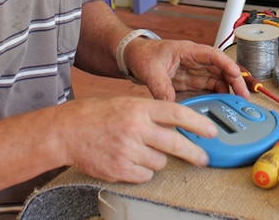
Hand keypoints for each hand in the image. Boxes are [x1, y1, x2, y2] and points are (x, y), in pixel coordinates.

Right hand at [62, 95, 219, 182]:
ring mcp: (127, 150)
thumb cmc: (97, 115)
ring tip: (140, 150)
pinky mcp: (119, 169)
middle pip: (175, 144)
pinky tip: (129, 160)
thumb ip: (151, 114)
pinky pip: (145, 175)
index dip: (198, 123)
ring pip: (160, 162)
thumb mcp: (127, 104)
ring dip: (156, 159)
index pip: (177, 114)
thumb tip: (179, 126)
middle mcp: (135, 128)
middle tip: (203, 158)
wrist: (66, 131)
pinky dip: (142, 171)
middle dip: (194, 153)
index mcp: (139, 108)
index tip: (212, 131)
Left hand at [124, 38, 249, 101]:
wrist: (133, 57)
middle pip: (222, 69)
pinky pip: (209, 88)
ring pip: (219, 79)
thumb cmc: (143, 55)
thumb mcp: (151, 70)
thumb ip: (161, 87)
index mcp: (189, 51)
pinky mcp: (192, 82)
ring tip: (237, 104)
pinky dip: (218, 96)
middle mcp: (196, 61)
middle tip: (243, 96)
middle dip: (235, 81)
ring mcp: (195, 71)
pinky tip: (223, 106)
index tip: (236, 75)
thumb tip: (170, 104)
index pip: (214, 55)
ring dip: (229, 90)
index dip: (227, 65)